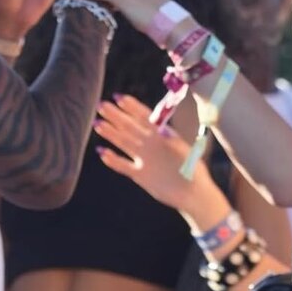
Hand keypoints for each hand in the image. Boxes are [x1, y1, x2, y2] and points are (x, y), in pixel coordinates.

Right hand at [94, 94, 220, 215]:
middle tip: (101, 106)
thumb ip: (169, 139)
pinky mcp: (140, 175)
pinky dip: (112, 160)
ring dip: (110, 133)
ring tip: (97, 124)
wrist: (194, 193)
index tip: (119, 97)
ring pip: (124, 143)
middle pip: (130, 127)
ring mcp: (144, 160)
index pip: (143, 116)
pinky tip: (101, 152)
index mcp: (161, 135)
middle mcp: (150, 145)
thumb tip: (161, 130)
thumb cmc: (193, 170)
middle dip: (116, 116)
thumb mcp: (182, 149)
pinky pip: (123, 166)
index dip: (131, 107)